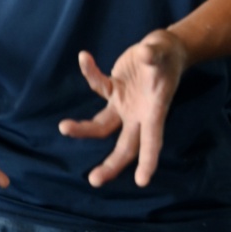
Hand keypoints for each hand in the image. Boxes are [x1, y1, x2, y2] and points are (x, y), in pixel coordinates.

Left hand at [58, 31, 188, 188]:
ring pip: (102, 126)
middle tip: (94, 180)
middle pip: (125, 146)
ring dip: (83, 129)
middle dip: (111, 164)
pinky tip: (84, 57)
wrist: (163, 49)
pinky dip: (90, 73)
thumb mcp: (162, 53)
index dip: (148, 160)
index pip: (152, 140)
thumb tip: (144, 54)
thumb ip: (153, 55)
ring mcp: (124, 105)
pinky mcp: (114, 91)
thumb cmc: (166, 55)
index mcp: (154, 111)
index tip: (141, 182)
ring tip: (63, 127)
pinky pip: (98, 86)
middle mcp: (138, 114)